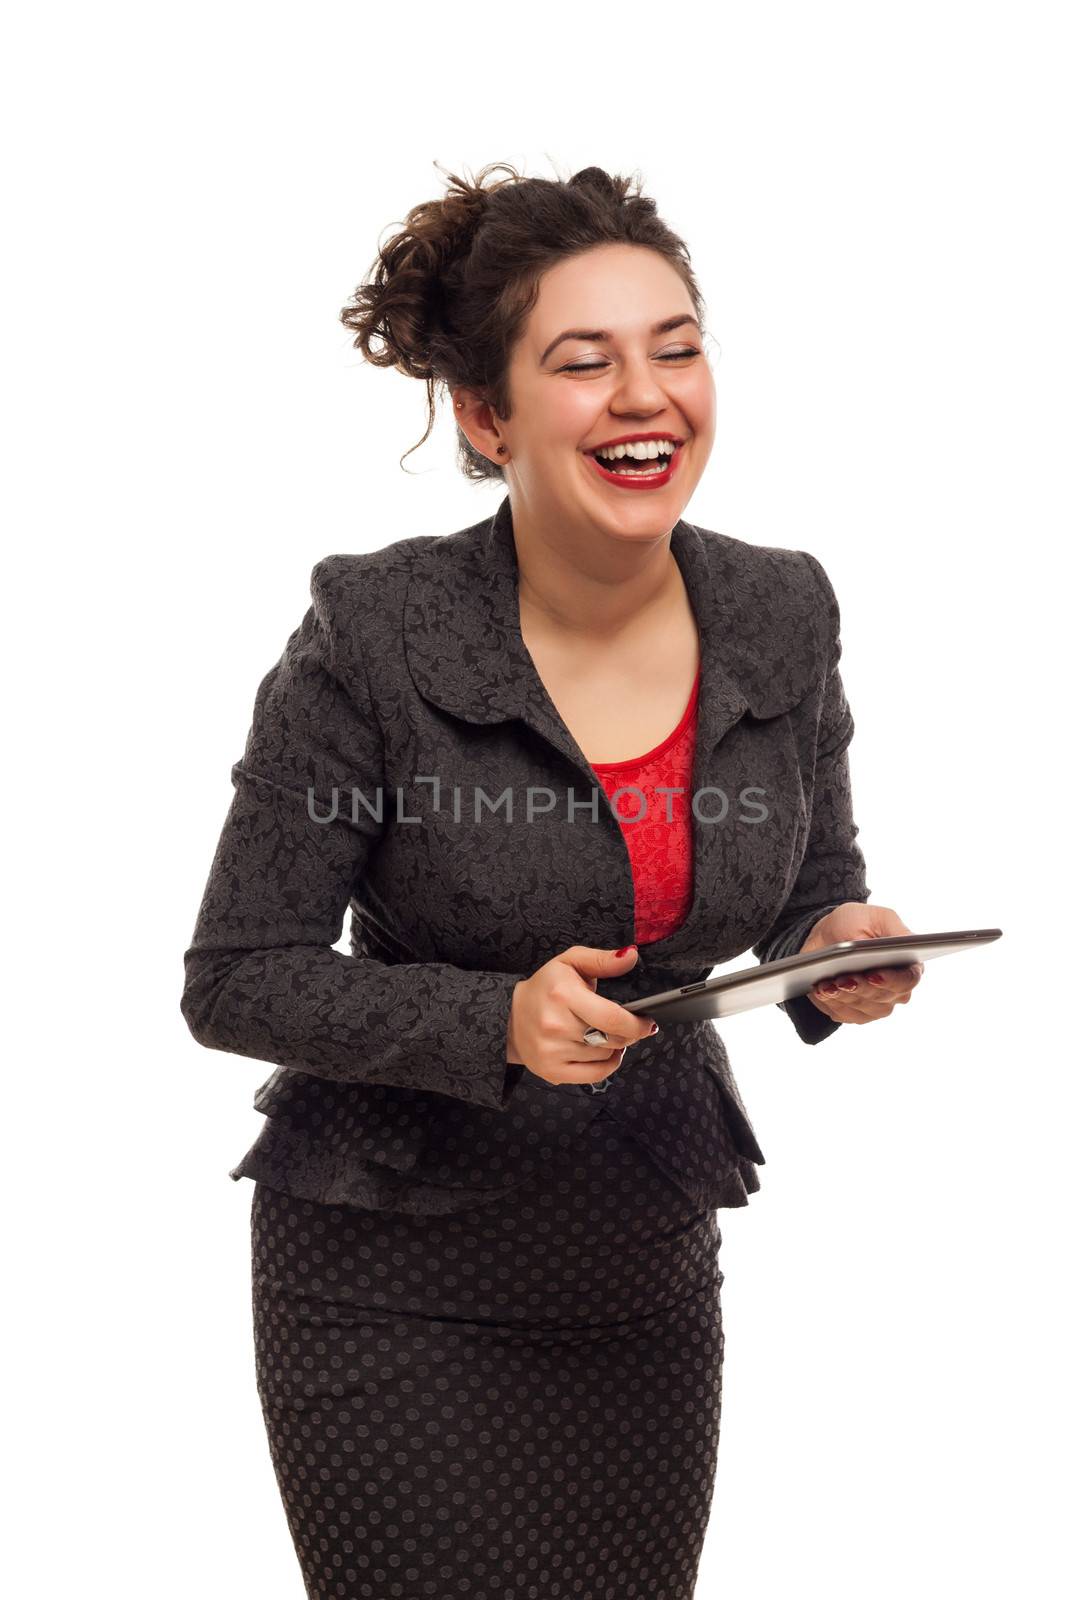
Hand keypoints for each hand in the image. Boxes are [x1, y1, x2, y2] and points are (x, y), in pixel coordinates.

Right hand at [506, 944, 659, 1087]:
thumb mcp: (571, 962)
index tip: (646, 1022)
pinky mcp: (551, 1071)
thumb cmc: (546, 987)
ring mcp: (552, 1051)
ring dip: (615, 1047)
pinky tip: (605, 1052)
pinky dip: (607, 1065)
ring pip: (605, 1057)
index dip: (637, 1023)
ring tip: (609, 1035)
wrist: (510, 1015)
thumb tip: (632, 956)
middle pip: (612, 1039)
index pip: (612, 1018)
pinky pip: (595, 1075)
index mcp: (563, 995)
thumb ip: (603, 959)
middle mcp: (555, 1025)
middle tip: (630, 1027)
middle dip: (629, 1034)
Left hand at [800, 902, 923, 1025]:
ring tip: (827, 985)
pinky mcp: (855, 1013)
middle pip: (883, 998)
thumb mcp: (877, 917)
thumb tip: (910, 942)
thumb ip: (896, 930)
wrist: (826, 936)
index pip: (908, 979)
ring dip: (844, 996)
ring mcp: (876, 1005)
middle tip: (843, 980)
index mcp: (908, 965)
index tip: (873, 975)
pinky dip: (832, 1002)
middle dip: (861, 988)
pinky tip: (820, 990)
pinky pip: (845, 1014)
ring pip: (863, 1008)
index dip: (892, 980)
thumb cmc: (857, 923)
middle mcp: (895, 990)